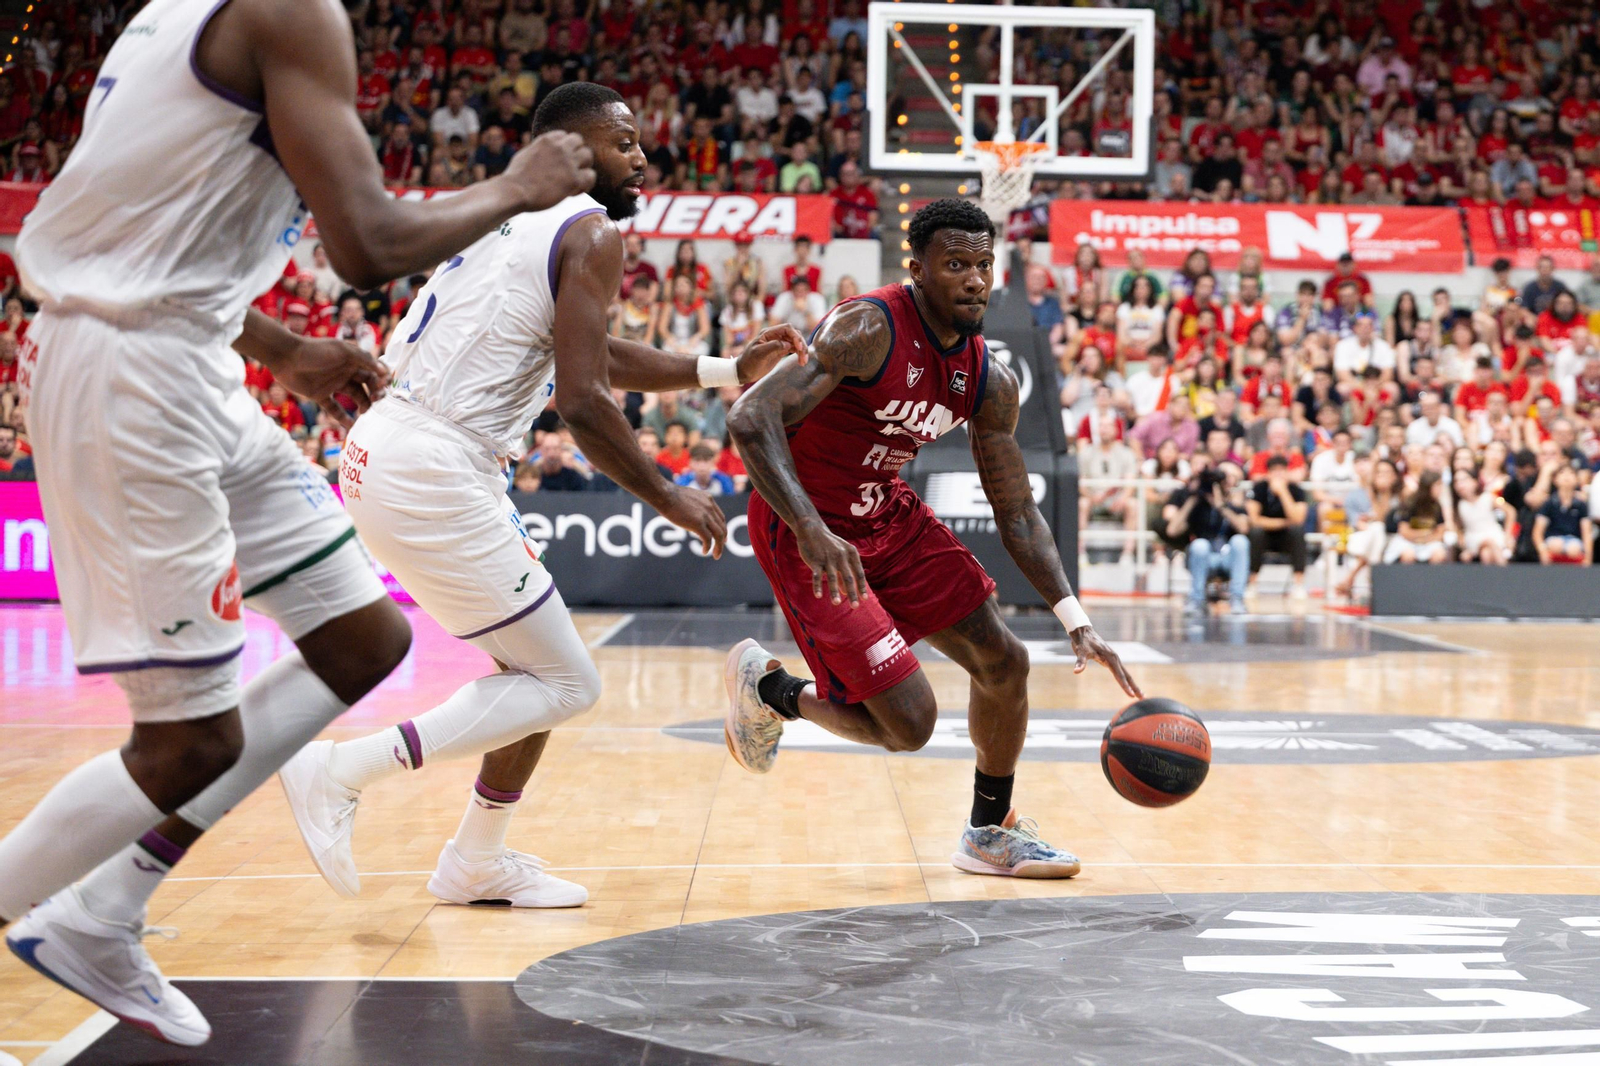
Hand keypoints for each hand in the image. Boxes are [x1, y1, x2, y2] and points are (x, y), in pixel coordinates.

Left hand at [273, 337, 388, 426]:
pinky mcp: (321, 395)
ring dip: (363, 406)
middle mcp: (346, 372)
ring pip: (355, 398)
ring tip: (366, 415)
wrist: (286, 357)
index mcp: (353, 360)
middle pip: (367, 386)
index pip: (374, 372)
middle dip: (375, 395)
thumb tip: (385, 372)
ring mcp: (334, 384)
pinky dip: (343, 418)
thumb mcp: (343, 350)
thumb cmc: (316, 350)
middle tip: (377, 403)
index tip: (385, 390)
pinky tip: (352, 427)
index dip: (381, 380)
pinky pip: (335, 409)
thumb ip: (365, 359)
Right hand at [503, 131, 594, 211]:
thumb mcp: (526, 153)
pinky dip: (585, 184)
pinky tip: (573, 192)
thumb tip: (541, 151)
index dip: (564, 148)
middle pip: (579, 141)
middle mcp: (559, 147)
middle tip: (569, 170)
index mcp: (546, 140)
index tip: (558, 161)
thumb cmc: (515, 178)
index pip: (564, 135)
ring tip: (573, 181)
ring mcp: (568, 162)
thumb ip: (538, 150)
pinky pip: (591, 176)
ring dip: (583, 167)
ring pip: (588, 156)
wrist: (514, 191)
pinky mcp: (574, 179)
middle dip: (576, 154)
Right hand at [659, 484, 726, 558]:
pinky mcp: (698, 523)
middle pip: (722, 526)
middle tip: (720, 548)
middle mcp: (710, 507)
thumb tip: (692, 516)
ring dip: (719, 547)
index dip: (722, 528)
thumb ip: (694, 506)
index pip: (720, 517)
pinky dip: (708, 547)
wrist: (664, 494)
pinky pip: (708, 539)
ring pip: (718, 534)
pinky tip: (704, 551)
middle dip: (722, 539)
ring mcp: (705, 515)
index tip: (721, 536)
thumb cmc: (669, 495)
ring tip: (716, 555)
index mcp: (708, 499)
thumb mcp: (688, 497)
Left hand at [735, 324, 808, 382]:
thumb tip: (788, 344)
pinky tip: (801, 361)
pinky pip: (793, 349)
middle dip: (801, 344)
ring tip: (803, 362)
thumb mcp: (759, 353)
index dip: (795, 336)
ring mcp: (778, 344)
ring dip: (802, 350)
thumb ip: (774, 346)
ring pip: (795, 342)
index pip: (787, 328)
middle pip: (794, 335)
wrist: (744, 372)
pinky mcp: (780, 351)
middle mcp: (775, 336)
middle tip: (804, 357)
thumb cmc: (749, 362)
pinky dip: (799, 354)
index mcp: (769, 333)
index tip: (799, 347)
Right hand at [796, 521, 866, 606]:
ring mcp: (828, 558)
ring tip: (836, 604)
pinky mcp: (815, 560)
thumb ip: (845, 573)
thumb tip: (846, 592)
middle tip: (855, 606)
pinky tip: (818, 596)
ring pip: (833, 577)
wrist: (812, 530)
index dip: (861, 586)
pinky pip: (817, 575)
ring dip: (835, 591)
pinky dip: (817, 586)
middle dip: (852, 593)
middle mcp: (841, 556)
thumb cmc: (829, 545)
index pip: (859, 573)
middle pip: (848, 577)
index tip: (864, 599)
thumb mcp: (841, 555)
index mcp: (851, 553)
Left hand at [1068, 626, 1142, 697]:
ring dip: (1132, 684)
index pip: (1119, 675)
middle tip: (1142, 698)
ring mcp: (1114, 659)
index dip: (1125, 686)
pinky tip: (1128, 685)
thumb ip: (1080, 662)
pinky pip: (1121, 672)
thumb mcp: (1081, 651)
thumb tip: (1076, 671)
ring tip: (1139, 695)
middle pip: (1127, 675)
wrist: (1083, 632)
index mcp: (1110, 657)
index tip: (1131, 695)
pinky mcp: (1111, 660)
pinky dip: (1126, 680)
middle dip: (1134, 687)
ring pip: (1125, 674)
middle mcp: (1115, 658)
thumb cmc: (1082, 642)